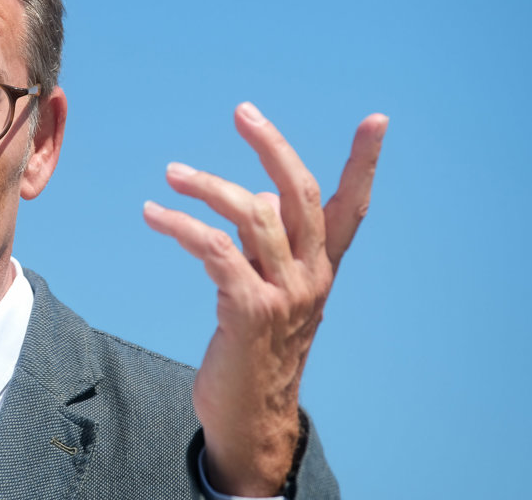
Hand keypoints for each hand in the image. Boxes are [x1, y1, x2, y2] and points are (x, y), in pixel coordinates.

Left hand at [142, 102, 387, 495]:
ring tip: (172, 174)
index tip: (377, 119)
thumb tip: (249, 196)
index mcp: (321, 269)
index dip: (365, 162)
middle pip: (300, 195)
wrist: (250, 417)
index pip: (352, 207)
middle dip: (273, 147)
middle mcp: (311, 277)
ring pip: (252, 215)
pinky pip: (215, 250)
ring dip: (206, 186)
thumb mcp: (273, 292)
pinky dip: (181, 225)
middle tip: (243, 112)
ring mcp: (284, 295)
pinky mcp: (250, 311)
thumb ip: (270, 246)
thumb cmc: (255, 347)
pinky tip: (154, 215)